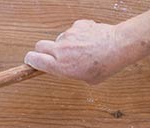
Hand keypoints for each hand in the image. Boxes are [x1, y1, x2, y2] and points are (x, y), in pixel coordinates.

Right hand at [24, 20, 144, 84]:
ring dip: (65, 44)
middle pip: (39, 46)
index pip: (34, 59)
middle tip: (52, 56)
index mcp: (60, 65)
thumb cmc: (105, 65)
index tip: (31, 61)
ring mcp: (68, 35)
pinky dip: (78, 35)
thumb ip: (71, 72)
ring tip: (82, 50)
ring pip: (59, 39)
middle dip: (43, 51)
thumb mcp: (86, 79)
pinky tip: (89, 41)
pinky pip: (73, 30)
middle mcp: (61, 49)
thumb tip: (67, 68)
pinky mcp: (77, 25)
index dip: (30, 60)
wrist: (119, 47)